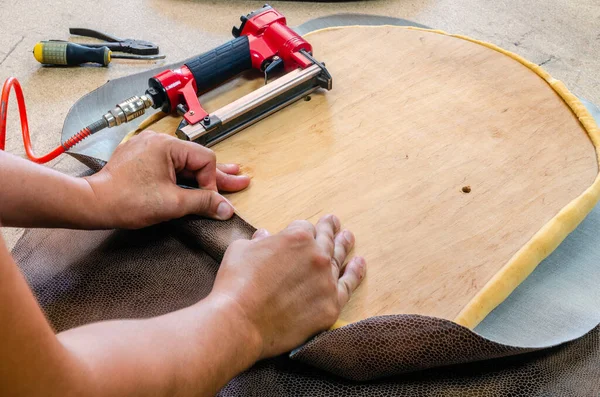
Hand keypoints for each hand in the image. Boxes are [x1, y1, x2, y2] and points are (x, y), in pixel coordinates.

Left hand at [83, 131, 249, 228]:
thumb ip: (203, 203)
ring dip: (201, 175)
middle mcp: (158, 141)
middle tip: (239, 180)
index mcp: (167, 146)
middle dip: (217, 175)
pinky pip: (170, 165)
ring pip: (184, 162)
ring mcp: (149, 148)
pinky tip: (194, 181)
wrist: (93, 203)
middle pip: (196, 159)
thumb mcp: (172, 204)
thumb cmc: (126, 200)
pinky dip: (183, 175)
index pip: (205, 160)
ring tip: (225, 178)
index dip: (212, 182)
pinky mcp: (142, 158)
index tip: (210, 202)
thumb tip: (227, 208)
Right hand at [209, 214, 365, 358]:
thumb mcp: (241, 250)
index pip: (305, 227)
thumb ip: (258, 241)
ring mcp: (326, 281)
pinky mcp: (331, 306)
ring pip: (339, 259)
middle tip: (334, 222)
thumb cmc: (235, 283)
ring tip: (348, 237)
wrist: (239, 321)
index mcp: (297, 237)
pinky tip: (359, 264)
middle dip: (329, 229)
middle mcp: (317, 255)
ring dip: (344, 245)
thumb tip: (265, 236)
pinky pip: (348, 285)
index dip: (300, 230)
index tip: (300, 232)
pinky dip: (355, 273)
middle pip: (326, 239)